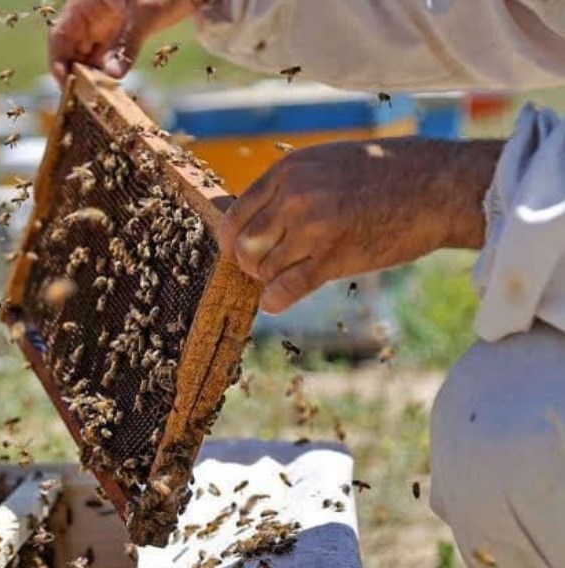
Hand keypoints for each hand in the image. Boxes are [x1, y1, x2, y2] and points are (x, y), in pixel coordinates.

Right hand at [48, 0, 194, 84]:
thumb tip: (113, 77)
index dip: (58, 60)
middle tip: (79, 98)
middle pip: (69, 49)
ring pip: (85, 57)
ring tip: (93, 97)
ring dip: (88, 77)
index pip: (60, 34)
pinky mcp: (115, 39)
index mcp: (85, 3)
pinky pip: (103, 60)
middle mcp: (88, 17)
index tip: (65, 83)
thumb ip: (127, 45)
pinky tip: (107, 89)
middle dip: (73, 73)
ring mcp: (102, 29)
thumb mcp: (144, 15)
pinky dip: (103, 75)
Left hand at [218, 138, 502, 313]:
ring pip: (263, 269)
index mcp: (288, 171)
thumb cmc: (386, 173)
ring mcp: (313, 227)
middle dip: (251, 263)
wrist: (437, 185)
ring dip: (270, 280)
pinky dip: (275, 300)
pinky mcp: (333, 257)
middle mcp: (294, 197)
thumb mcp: (327, 162)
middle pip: (244, 246)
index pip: (235, 215)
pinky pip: (286, 288)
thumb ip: (292, 186)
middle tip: (266, 269)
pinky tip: (277, 302)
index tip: (239, 253)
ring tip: (286, 278)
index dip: (233, 240)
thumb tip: (258, 219)